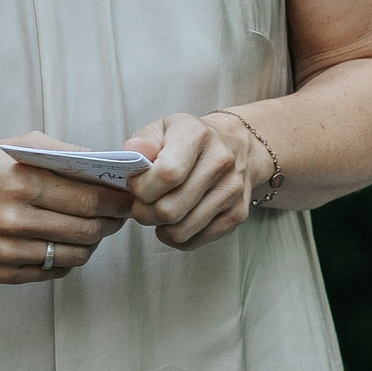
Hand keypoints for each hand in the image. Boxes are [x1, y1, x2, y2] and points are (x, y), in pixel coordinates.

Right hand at [0, 136, 133, 283]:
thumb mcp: (18, 146)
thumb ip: (62, 153)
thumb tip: (106, 165)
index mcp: (20, 183)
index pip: (88, 199)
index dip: (117, 201)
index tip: (128, 198)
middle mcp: (14, 219)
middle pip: (87, 229)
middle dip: (112, 222)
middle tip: (119, 215)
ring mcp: (8, 251)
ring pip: (75, 255)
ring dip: (93, 242)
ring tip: (95, 228)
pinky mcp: (3, 273)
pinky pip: (54, 271)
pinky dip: (68, 258)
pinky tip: (66, 242)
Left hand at [124, 112, 252, 249]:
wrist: (234, 144)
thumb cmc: (188, 139)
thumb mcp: (161, 128)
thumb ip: (143, 141)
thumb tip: (134, 152)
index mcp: (197, 135)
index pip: (167, 174)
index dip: (141, 187)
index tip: (134, 184)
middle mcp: (220, 162)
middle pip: (169, 210)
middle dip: (144, 212)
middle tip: (140, 203)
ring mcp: (232, 191)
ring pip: (180, 231)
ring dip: (159, 226)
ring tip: (157, 210)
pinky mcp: (237, 215)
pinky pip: (194, 242)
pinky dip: (176, 237)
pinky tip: (175, 219)